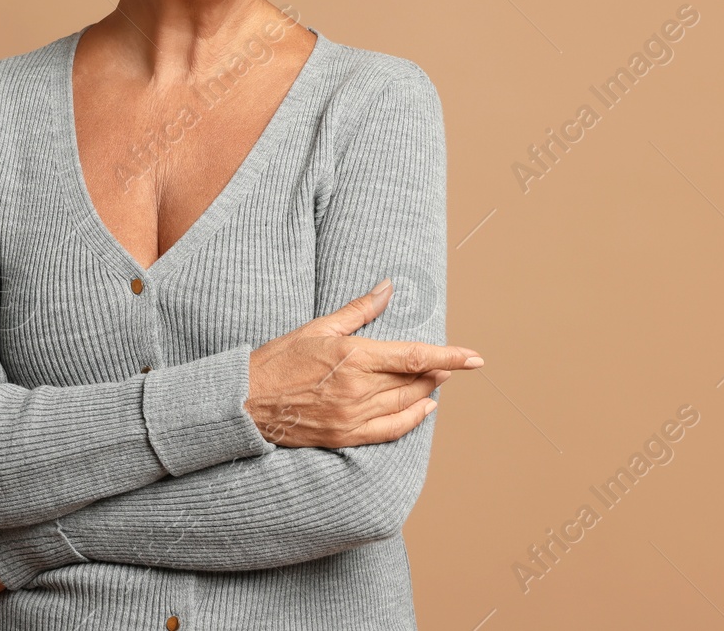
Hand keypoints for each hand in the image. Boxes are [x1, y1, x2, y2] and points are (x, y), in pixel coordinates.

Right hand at [246, 277, 483, 447]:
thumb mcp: (318, 328)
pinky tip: (425, 409)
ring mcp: (353, 416)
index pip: (415, 357)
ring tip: (437, 380)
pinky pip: (392, 430)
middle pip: (415, 381)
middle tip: (450, 362)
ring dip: (427, 391)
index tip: (475, 358)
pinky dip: (413, 419)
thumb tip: (387, 287)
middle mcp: (359, 389)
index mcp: (354, 356)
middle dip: (437, 371)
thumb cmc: (279, 360)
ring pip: (407, 404)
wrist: (247, 402)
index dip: (450, 357)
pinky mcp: (346, 436)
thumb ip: (359, 310)